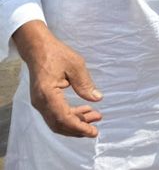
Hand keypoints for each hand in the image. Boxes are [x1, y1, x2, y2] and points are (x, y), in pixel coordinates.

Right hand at [13, 21, 102, 137]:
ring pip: (57, 121)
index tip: (93, 131)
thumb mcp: (76, 65)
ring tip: (95, 117)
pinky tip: (85, 110)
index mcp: (48, 94)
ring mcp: (40, 103)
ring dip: (76, 122)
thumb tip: (97, 99)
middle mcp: (41, 102)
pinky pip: (56, 114)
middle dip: (78, 128)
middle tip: (95, 129)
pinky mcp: (43, 101)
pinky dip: (70, 115)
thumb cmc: (57, 54)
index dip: (78, 127)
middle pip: (59, 124)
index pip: (63, 118)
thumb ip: (85, 84)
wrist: (38, 49)